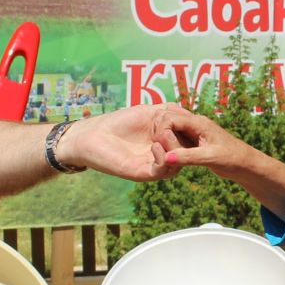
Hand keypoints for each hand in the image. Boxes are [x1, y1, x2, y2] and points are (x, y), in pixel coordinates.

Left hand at [54, 104, 182, 182]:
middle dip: (187, 138)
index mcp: (165, 140)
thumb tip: (188, 112)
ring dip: (175, 147)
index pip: (188, 138)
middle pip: (188, 151)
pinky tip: (154, 145)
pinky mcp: (144, 173)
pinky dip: (164, 157)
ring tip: (163, 135)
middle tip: (178, 126)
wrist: (92, 136)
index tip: (193, 120)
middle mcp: (162, 153)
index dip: (193, 130)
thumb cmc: (117, 122)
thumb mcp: (147, 112)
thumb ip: (167, 111)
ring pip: (178, 163)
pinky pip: (163, 170)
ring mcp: (154, 164)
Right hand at [162, 106, 284, 214]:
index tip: (159, 147)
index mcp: (197, 122)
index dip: (160, 130)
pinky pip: (175, 134)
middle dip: (158, 131)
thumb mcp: (209, 159)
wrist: (245, 163)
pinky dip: (168, 141)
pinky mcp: (194, 138)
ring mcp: (194, 129)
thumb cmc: (231, 158)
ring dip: (162, 136)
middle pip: (166, 117)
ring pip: (170, 125)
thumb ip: (187, 157)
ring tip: (161, 151)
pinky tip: (167, 152)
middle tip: (158, 149)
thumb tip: (166, 158)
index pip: (169, 118)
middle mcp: (194, 122)